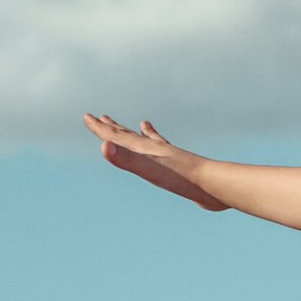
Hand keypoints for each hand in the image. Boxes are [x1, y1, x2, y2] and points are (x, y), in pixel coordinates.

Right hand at [82, 111, 228, 209]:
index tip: (87, 116)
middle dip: (113, 128)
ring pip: (151, 142)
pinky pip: (168, 155)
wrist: (214, 184)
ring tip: (142, 124)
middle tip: (102, 116)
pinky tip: (170, 153)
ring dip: (141, 133)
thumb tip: (103, 147)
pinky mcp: (182, 169)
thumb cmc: (181, 178)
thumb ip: (126, 159)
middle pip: (130, 135)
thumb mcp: (148, 169)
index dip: (100, 128)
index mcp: (145, 150)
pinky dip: (165, 149)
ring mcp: (170, 158)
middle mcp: (156, 149)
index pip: (117, 137)